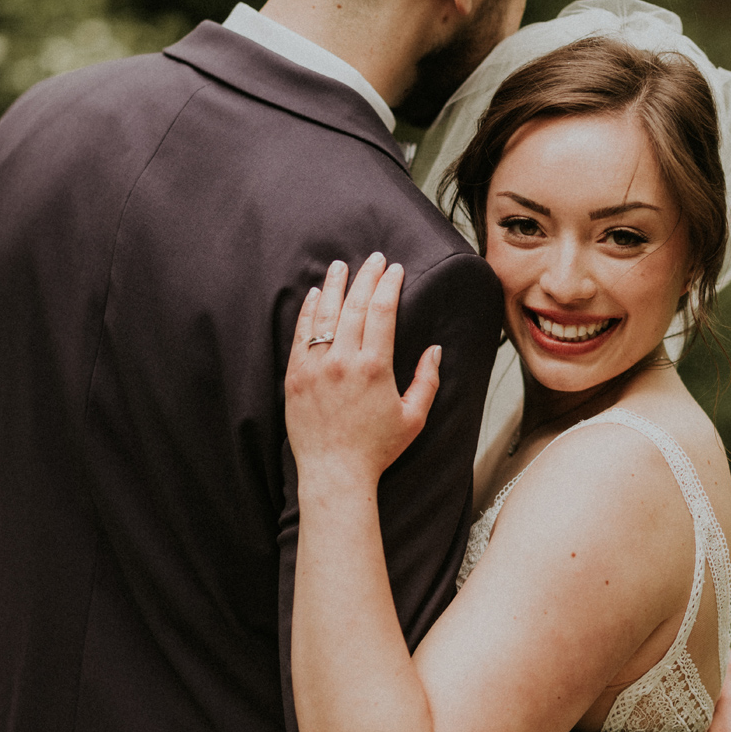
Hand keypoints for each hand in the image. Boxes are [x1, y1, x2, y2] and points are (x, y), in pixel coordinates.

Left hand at [283, 254, 441, 490]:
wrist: (334, 473)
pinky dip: (308, 312)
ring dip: (334, 287)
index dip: (388, 286)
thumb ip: (427, 381)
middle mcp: (342, 362)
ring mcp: (315, 368)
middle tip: (373, 259)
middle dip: (365, 277)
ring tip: (340, 266)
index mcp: (374, 368)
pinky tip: (315, 296)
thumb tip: (435, 350)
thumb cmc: (376, 450)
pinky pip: (301, 336)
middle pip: (354, 306)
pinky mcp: (295, 377)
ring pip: (324, 316)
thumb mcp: (413, 417)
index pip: (382, 312)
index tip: (394, 269)